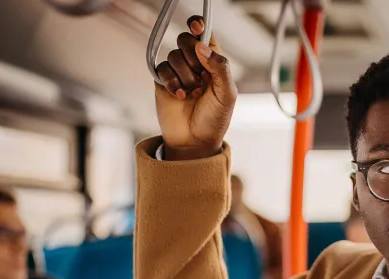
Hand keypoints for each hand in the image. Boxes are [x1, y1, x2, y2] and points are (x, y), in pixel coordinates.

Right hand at [153, 15, 237, 160]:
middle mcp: (195, 64)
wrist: (195, 142)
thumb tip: (201, 46)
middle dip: (193, 56)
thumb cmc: (215, 119)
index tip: (196, 27)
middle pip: (186, 39)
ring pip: (174, 55)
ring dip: (185, 75)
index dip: (199, 26)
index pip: (205, 34)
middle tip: (201, 78)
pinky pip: (162, 68)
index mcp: (214, 62)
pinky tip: (180, 95)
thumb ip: (219, 68)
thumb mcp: (227, 94)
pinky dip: (171, 81)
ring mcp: (178, 71)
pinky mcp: (163, 81)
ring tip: (193, 94)